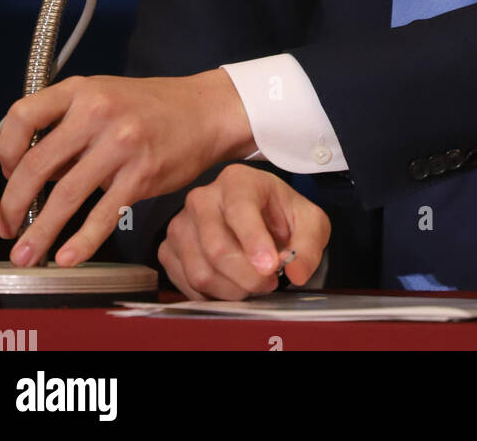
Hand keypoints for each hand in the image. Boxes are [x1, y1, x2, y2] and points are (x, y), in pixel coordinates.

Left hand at [0, 70, 255, 268]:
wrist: (206, 111)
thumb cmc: (152, 107)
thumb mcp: (105, 97)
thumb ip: (69, 128)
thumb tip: (34, 173)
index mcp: (82, 90)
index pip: (22, 116)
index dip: (5, 149)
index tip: (6, 172)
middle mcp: (97, 113)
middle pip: (36, 165)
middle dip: (12, 204)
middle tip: (7, 226)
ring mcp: (120, 144)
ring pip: (65, 196)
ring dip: (39, 231)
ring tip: (26, 252)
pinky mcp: (142, 174)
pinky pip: (103, 215)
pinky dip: (81, 241)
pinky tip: (68, 256)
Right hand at [158, 164, 330, 299]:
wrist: (257, 217)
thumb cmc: (280, 215)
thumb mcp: (309, 222)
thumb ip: (308, 245)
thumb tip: (296, 273)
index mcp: (238, 181)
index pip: (240, 210)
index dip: (254, 241)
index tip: (270, 267)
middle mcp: (203, 198)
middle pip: (217, 248)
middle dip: (247, 276)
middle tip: (269, 283)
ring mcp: (181, 224)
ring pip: (200, 271)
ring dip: (232, 290)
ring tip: (252, 284)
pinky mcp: (168, 248)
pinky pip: (185, 283)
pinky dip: (212, 294)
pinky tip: (230, 285)